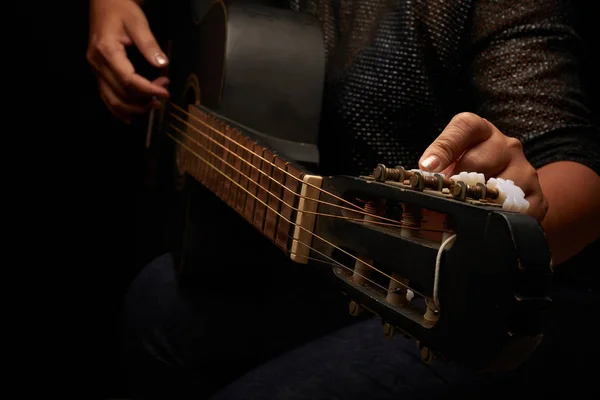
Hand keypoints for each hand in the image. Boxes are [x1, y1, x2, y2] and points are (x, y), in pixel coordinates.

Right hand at [86, 0, 169, 122]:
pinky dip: (119, 109)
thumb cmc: (121, 9)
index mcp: (106, 51)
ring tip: (154, 104)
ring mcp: (96, 70)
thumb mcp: (138, 23)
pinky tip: (131, 116)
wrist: (105, 3)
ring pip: (113, 100)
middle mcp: (97, 64)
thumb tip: (162, 64)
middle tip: (164, 92)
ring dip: (135, 107)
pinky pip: (106, 97)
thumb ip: (150, 45)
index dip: (148, 90)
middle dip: (145, 98)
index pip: (128, 80)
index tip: (165, 92)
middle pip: (122, 94)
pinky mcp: (99, 72)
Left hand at [418, 112, 547, 220]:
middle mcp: (506, 145)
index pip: (464, 127)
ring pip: (499, 188)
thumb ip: (434, 168)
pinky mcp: (537, 195)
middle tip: (444, 198)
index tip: (427, 166)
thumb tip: (418, 180)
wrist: (502, 188)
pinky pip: (520, 211)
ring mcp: (524, 169)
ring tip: (466, 212)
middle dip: (457, 183)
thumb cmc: (465, 173)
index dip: (444, 147)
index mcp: (480, 131)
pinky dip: (501, 218)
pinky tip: (488, 221)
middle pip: (478, 162)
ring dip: (479, 203)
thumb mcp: (447, 164)